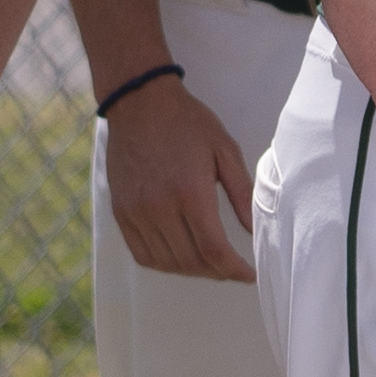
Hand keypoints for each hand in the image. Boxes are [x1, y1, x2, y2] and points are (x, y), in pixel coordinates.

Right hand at [96, 77, 256, 282]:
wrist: (139, 102)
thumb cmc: (188, 122)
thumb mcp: (225, 150)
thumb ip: (242, 193)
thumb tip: (254, 231)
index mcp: (189, 192)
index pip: (213, 250)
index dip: (234, 270)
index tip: (249, 274)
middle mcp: (159, 207)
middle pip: (191, 261)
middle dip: (217, 272)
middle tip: (233, 269)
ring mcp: (136, 212)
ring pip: (167, 263)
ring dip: (193, 271)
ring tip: (211, 264)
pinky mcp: (121, 213)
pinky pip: (143, 254)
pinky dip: (165, 264)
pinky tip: (181, 257)